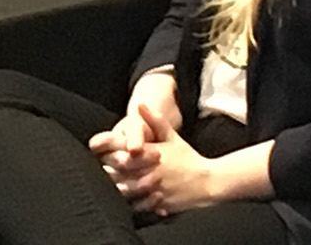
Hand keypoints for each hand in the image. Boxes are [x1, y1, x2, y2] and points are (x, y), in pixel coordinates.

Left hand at [99, 104, 220, 215]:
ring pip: (126, 192)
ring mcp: (155, 190)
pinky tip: (124, 200)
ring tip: (109, 184)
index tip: (101, 154)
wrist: (209, 182)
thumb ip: (155, 120)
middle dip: (109, 172)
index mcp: (152, 155)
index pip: (122, 154)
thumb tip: (140, 104)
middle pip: (120, 174)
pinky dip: (129, 203)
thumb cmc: (187, 157)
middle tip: (102, 170)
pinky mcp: (159, 204)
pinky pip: (138, 206)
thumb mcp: (172, 137)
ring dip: (116, 188)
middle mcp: (151, 172)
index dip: (109, 155)